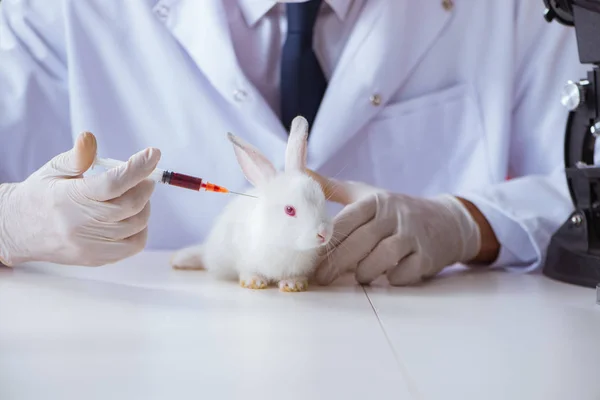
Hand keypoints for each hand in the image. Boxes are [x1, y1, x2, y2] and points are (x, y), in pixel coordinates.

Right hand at [0, 132, 160, 266]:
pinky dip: (140, 229)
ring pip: (136, 225)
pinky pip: (133, 246)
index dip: (138, 168)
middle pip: (130, 205)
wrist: (16, 230)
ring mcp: (89, 245)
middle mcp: (79, 224)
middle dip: (145, 187)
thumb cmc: (41, 194)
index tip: (153, 154)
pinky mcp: (95, 258)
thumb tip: (90, 138)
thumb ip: (77, 156)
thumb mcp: (54, 169)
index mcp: (69, 198)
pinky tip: (131, 217)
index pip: (113, 183)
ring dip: (144, 206)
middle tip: (144, 177)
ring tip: (134, 195)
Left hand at [306, 171, 486, 285]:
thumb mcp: (364, 194)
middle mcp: (394, 216)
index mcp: (375, 201)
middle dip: (338, 263)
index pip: (347, 220)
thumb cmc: (394, 210)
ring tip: (357, 277)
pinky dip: (392, 279)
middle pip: (361, 241)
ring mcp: (413, 236)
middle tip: (322, 278)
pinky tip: (385, 279)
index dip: (327, 240)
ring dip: (365, 272)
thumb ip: (330, 188)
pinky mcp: (427, 256)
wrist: (444, 222)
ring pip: (383, 257)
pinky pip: (405, 273)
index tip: (310, 256)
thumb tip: (297, 172)